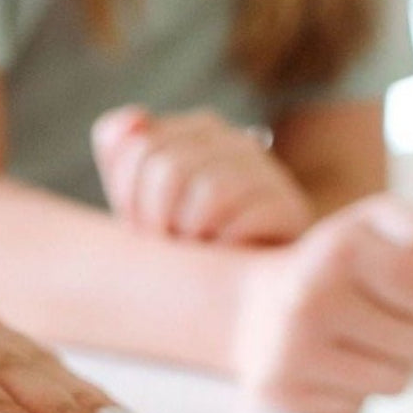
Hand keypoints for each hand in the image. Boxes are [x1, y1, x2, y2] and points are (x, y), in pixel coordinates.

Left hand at [93, 105, 313, 245]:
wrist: (239, 294)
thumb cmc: (184, 245)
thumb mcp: (140, 202)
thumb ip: (122, 156)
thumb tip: (134, 118)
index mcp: (199, 130)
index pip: (137, 149)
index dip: (128, 200)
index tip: (144, 226)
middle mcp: (238, 142)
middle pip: (166, 169)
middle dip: (156, 220)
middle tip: (171, 245)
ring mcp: (269, 174)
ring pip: (206, 193)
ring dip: (190, 236)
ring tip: (199, 251)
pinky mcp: (290, 211)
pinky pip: (239, 222)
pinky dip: (221, 248)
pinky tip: (227, 256)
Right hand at [232, 194, 412, 412]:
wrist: (245, 310)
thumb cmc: (325, 268)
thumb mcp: (369, 225)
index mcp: (339, 252)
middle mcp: (310, 301)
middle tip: (397, 323)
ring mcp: (293, 351)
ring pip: (395, 382)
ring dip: (390, 366)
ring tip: (362, 343)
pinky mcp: (283, 393)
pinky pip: (356, 407)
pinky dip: (353, 389)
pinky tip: (330, 364)